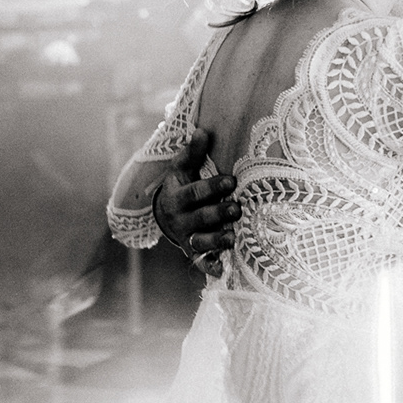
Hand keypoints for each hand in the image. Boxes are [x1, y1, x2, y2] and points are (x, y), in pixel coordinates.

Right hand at [152, 130, 239, 277]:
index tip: (232, 181)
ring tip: (233, 237)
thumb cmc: (181, 185)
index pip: (195, 192)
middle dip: (219, 213)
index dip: (213, 187)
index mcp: (177, 196)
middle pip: (200, 218)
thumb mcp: (182, 168)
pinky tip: (223, 270)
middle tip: (237, 208)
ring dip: (217, 241)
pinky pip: (201, 263)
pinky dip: (211, 268)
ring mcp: (187, 237)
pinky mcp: (193, 253)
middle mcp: (180, 219)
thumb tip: (203, 131)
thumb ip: (193, 152)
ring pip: (200, 242)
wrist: (165, 214)